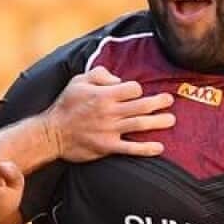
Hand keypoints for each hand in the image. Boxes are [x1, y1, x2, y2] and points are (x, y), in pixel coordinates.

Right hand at [44, 66, 175, 161]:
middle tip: (169, 100)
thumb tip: (118, 79)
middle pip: (141, 106)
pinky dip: (146, 148)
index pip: (132, 89)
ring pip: (140, 125)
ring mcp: (110, 131)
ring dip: (158, 122)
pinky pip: (131, 149)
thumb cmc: (66, 105)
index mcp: (103, 95)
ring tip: (171, 120)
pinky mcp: (108, 147)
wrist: (52, 133)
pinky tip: (159, 147)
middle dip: (159, 102)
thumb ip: (99, 74)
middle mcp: (109, 112)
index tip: (138, 92)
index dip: (138, 89)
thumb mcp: (78, 81)